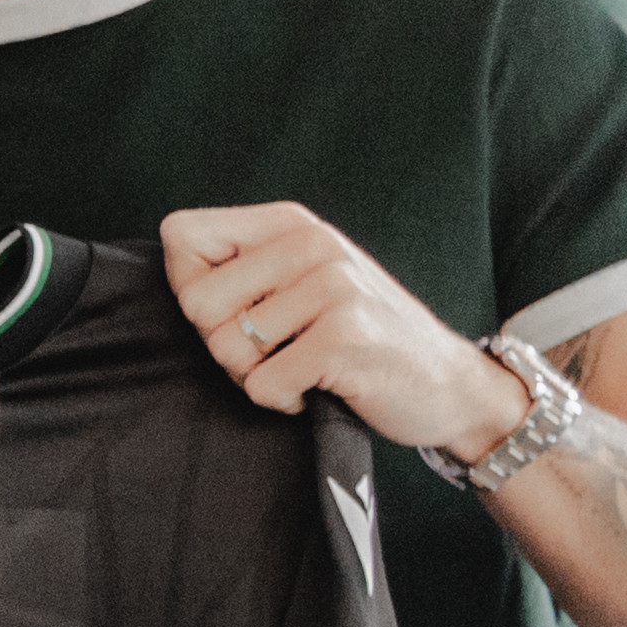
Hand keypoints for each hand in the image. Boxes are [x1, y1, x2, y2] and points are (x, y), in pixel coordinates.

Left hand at [158, 203, 525, 463]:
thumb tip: (175, 283)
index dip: (187, 285)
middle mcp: (312, 244)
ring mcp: (332, 287)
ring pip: (227, 349)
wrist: (451, 385)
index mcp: (291, 224)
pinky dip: (284, 402)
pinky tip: (322, 388)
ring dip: (258, 377)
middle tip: (275, 352)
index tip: (232, 311)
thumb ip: (243, 271)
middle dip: (223, 345)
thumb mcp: (303, 284)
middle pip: (195, 302)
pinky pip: (263, 385)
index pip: (181, 234)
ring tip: (304, 367)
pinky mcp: (344, 338)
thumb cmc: (359, 339)